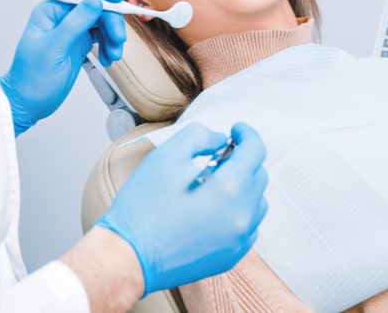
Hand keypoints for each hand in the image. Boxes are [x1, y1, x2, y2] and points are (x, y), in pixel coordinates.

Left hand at [0, 0, 125, 135]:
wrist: (29, 103)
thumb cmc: (32, 78)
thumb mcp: (53, 49)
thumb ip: (74, 23)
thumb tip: (94, 2)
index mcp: (51, 11)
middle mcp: (62, 17)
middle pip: (96, 5)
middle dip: (111, 20)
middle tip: (118, 39)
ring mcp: (72, 30)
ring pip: (102, 21)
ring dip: (113, 35)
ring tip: (113, 54)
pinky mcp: (80, 43)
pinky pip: (102, 36)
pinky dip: (109, 46)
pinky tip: (107, 58)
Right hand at [95, 122, 268, 294]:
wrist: (128, 257)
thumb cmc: (143, 207)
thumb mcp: (167, 156)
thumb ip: (200, 137)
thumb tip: (221, 141)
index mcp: (229, 189)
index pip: (255, 151)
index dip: (246, 134)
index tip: (236, 130)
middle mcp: (242, 216)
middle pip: (258, 175)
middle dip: (242, 160)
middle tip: (218, 156)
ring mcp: (239, 241)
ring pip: (257, 202)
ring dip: (243, 186)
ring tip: (214, 183)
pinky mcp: (231, 257)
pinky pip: (248, 227)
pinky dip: (238, 211)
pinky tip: (213, 208)